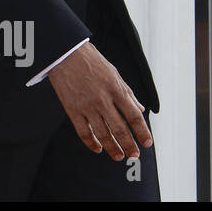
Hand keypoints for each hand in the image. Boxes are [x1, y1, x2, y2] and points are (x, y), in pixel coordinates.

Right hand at [47, 42, 152, 160]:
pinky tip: (97, 148)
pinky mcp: (72, 109)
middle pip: (120, 129)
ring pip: (102, 134)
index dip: (142, 132)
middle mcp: (102, 99)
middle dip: (129, 145)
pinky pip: (83, 131)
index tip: (147, 142)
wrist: (64, 54)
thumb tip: (139, 108)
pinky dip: (91, 143)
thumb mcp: (114, 73)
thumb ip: (128, 92)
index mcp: (116, 89)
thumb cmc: (90, 61)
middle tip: (134, 155)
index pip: (134, 116)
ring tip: (118, 156)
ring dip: (112, 148)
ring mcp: (87, 106)